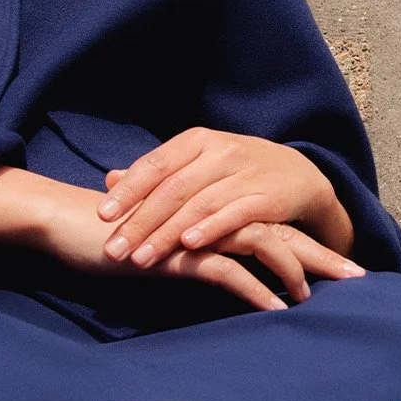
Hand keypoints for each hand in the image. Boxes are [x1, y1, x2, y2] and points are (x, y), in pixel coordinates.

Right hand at [0, 166, 359, 310]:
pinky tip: (279, 310)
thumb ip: (194, 256)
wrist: (72, 226)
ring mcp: (197, 231)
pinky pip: (227, 272)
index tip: (348, 266)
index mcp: (213, 212)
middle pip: (281, 233)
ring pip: (262, 248)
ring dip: (297, 274)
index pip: (272, 225)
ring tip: (325, 299)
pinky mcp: (179, 252)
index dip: (311, 244)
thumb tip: (221, 274)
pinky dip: (257, 291)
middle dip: (323, 257)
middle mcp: (212, 216)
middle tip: (363, 280)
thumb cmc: (114, 240)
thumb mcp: (164, 251)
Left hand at [96, 126, 356, 267]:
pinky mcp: (267, 197)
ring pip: (198, 204)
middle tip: (114, 250)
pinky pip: (235, 214)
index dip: (128, 190)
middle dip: (140, 222)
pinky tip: (189, 246)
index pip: (155, 165)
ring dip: (167, 234)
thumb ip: (157, 174)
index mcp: (196, 141)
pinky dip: (211, 229)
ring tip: (142, 259)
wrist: (299, 173)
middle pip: (172, 189)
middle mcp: (219, 152)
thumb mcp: (197, 163)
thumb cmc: (236, 171)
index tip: (101, 215)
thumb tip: (110, 179)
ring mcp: (244, 173)